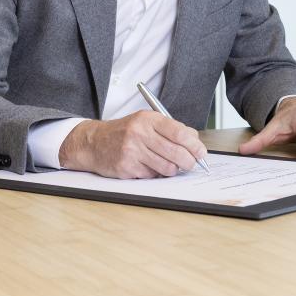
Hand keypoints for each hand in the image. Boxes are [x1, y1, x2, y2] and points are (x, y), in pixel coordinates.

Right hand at [59, 111, 206, 178]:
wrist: (94, 142)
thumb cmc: (125, 132)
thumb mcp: (146, 122)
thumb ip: (171, 129)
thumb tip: (195, 142)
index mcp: (148, 119)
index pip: (179, 133)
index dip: (195, 145)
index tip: (201, 153)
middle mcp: (140, 133)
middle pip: (176, 153)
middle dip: (189, 162)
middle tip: (190, 164)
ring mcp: (132, 151)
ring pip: (167, 167)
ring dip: (172, 170)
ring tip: (168, 165)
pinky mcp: (126, 167)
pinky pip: (152, 175)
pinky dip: (155, 174)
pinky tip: (148, 166)